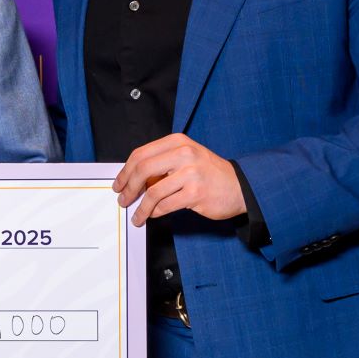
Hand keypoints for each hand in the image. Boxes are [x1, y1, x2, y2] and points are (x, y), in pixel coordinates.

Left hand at [115, 133, 245, 224]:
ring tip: (137, 216)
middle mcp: (184, 154)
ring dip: (141, 207)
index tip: (119, 184)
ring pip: (153, 192)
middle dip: (128, 188)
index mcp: (178, 142)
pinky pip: (165, 205)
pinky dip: (155, 212)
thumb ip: (161, 164)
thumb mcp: (185, 159)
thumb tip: (132, 180)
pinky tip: (152, 215)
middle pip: (142, 170)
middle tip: (123, 199)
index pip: (141, 154)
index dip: (125, 172)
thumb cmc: (209, 174)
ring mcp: (191, 173)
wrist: (239, 186)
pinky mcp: (195, 193)